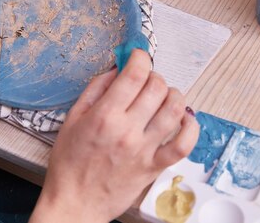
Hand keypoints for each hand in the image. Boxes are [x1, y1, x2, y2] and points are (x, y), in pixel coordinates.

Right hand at [30, 50, 198, 222]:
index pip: (134, 75)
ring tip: (163, 95)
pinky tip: (184, 118)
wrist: (74, 203)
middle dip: (153, 75)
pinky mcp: (154, 167)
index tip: (137, 56)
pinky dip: (190, 127)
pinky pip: (183, 144)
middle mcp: (127, 130)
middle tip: (145, 79)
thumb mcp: (72, 120)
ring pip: (174, 109)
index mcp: (104, 116)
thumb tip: (116, 70)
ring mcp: (144, 149)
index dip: (140, 58)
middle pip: (156, 87)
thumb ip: (94, 90)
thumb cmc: (69, 164)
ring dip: (172, 94)